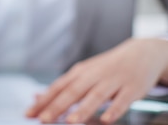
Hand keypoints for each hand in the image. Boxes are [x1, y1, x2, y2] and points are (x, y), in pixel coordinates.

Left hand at [25, 38, 167, 123]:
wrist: (141, 53)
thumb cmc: (107, 67)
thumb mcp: (83, 73)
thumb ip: (62, 87)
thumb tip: (37, 97)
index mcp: (79, 73)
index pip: (57, 88)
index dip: (43, 101)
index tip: (29, 113)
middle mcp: (93, 75)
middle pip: (72, 92)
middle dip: (57, 106)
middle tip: (43, 119)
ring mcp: (113, 81)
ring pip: (96, 96)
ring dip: (83, 109)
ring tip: (70, 122)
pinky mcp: (132, 88)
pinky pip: (122, 100)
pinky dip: (114, 109)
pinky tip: (106, 120)